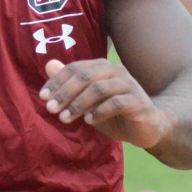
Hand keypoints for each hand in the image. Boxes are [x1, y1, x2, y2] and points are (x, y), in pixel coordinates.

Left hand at [38, 59, 168, 148]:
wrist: (148, 127)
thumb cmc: (113, 113)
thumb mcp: (86, 101)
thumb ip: (69, 84)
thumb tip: (49, 64)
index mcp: (102, 67)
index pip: (75, 68)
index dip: (57, 81)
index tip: (42, 97)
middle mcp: (116, 71)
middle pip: (85, 76)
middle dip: (65, 93)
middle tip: (51, 109)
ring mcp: (129, 85)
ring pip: (99, 88)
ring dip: (79, 103)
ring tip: (65, 118)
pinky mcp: (138, 101)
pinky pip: (117, 102)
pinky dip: (100, 111)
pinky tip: (89, 121)